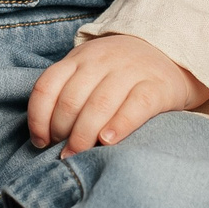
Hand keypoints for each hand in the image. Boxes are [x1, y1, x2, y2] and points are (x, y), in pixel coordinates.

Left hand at [27, 34, 208, 154]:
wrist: (169, 52)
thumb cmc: (119, 73)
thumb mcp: (89, 71)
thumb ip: (68, 92)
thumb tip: (45, 137)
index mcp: (79, 58)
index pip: (47, 86)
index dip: (38, 118)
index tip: (41, 141)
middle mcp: (102, 61)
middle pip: (71, 100)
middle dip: (62, 132)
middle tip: (64, 152)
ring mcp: (130, 71)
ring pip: (99, 105)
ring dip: (83, 136)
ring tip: (78, 155)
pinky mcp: (156, 86)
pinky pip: (135, 106)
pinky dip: (119, 126)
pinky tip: (108, 142)